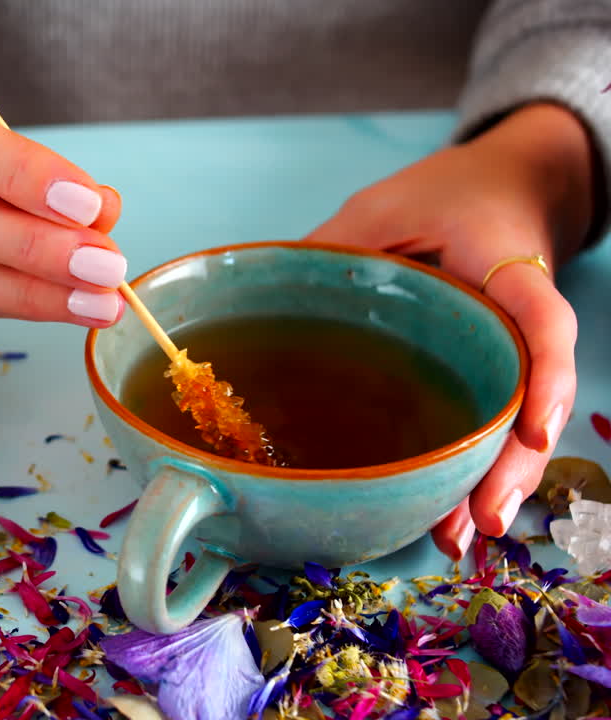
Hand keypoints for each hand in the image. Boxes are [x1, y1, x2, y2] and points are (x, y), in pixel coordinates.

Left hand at [306, 103, 594, 560]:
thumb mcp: (380, 208)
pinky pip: (493, 421)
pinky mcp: (494, 370)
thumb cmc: (441, 195)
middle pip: (535, 396)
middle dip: (512, 465)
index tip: (535, 432)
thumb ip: (333, 247)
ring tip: (458, 537)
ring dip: (492, 483)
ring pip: (517, 423)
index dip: (546, 379)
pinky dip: (474, 467)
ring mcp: (513, 350)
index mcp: (506, 265)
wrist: (503, 188)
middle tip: (481, 520)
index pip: (542, 321)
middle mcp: (522, 317)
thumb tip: (258, 299)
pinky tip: (448, 514)